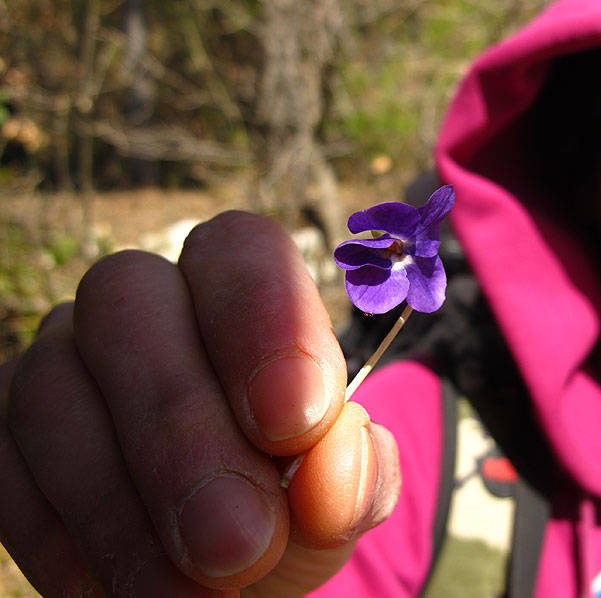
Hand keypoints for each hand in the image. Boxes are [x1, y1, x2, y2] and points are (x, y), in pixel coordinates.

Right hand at [0, 211, 400, 596]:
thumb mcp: (336, 502)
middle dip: (182, 428)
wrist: (229, 568)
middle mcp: (139, 305)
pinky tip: (121, 594)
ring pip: (52, 390)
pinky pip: (4, 471)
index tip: (297, 422)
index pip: (240, 251)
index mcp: (236, 287)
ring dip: (120, 507)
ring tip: (193, 592)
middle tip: (242, 538)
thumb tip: (343, 454)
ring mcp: (60, 363)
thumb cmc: (291, 512)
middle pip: (128, 303)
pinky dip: (64, 544)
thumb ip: (352, 476)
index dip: (266, 322)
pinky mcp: (5, 438)